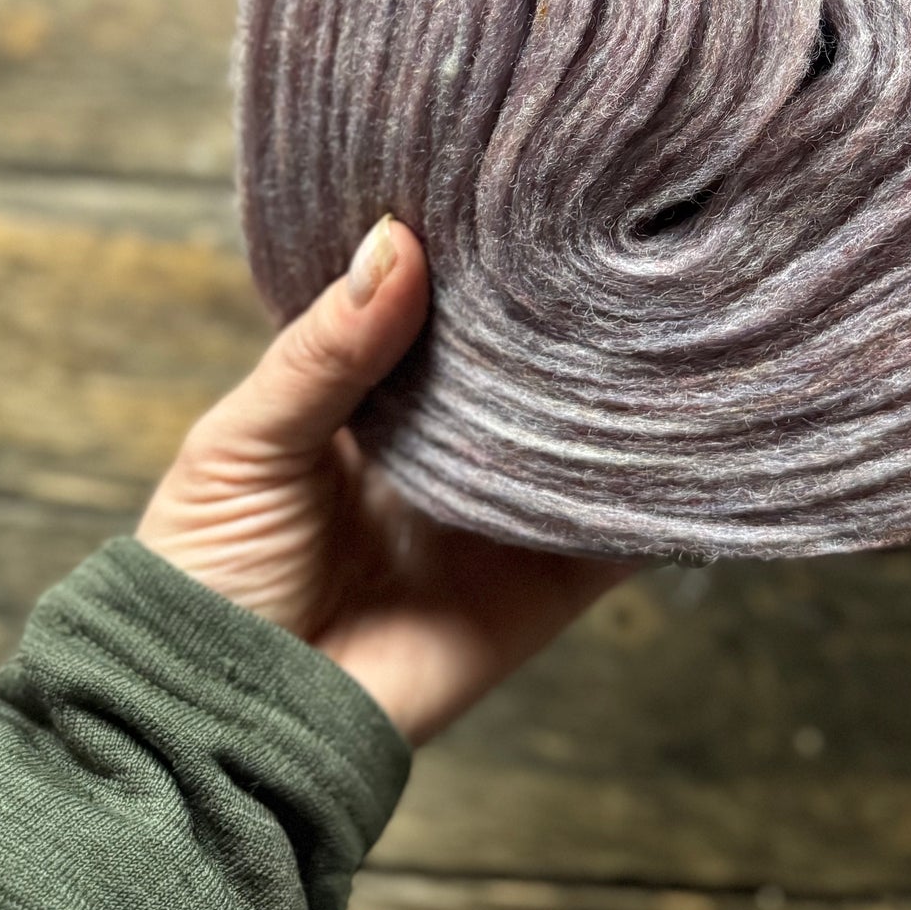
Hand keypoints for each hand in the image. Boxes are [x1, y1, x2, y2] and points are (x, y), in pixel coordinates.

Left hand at [137, 217, 630, 744]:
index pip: (448, 309)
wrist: (219, 729)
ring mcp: (503, 512)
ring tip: (682, 305)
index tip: (532, 180)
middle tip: (630, 226)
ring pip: (586, 437)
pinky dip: (662, 492)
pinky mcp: (543, 585)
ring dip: (632, 388)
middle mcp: (453, 443)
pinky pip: (618, 533)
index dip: (483, 254)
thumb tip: (396, 239)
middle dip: (574, 310)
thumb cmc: (205, 575)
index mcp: (377, 396)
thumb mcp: (244, 441)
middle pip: (530, 365)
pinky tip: (705, 430)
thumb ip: (325, 348)